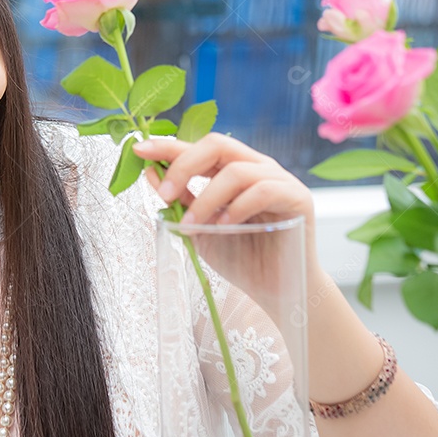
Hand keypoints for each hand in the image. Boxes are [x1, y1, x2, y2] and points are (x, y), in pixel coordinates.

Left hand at [132, 134, 322, 310]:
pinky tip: (225, 226)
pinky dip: (236, 207)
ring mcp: (280, 179)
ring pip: (236, 170)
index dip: (169, 146)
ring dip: (205, 198)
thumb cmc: (240, 258)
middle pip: (217, 144)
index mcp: (233, 169)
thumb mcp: (199, 227)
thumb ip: (180, 201)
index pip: (199, 147)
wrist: (276, 291)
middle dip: (184, 165)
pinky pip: (263, 190)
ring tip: (191, 226)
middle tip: (165, 194)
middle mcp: (257, 167)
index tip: (139, 149)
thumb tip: (151, 174)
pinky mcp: (298, 198)